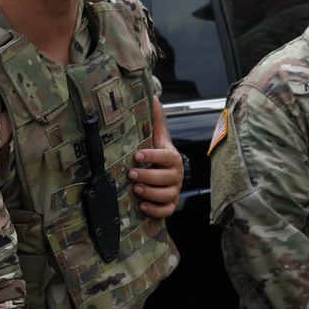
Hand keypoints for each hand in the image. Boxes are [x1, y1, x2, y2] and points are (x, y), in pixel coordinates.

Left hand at [131, 98, 182, 218]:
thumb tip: (153, 97)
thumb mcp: (157, 137)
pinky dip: (155, 210)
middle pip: (167, 178)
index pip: (167, 157)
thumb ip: (155, 120)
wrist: (167, 173)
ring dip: (151, 192)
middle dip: (149, 176)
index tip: (137, 155)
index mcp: (173, 158)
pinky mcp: (170, 204)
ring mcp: (174, 191)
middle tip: (132, 174)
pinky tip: (142, 205)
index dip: (153, 157)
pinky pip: (167, 210)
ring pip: (167, 195)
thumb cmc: (159, 154)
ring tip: (136, 189)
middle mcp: (176, 175)